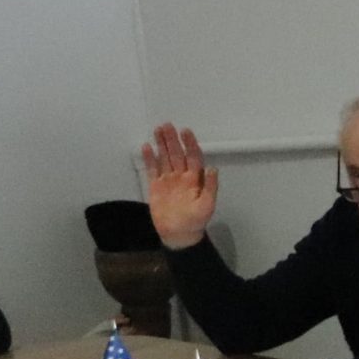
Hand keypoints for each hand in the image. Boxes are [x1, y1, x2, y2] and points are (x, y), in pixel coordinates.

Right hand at [140, 122, 218, 249]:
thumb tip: (212, 168)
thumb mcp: (207, 205)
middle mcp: (181, 176)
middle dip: (172, 140)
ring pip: (165, 158)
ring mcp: (168, 180)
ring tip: (158, 130)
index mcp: (195, 179)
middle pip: (177, 154)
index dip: (190, 144)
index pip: (193, 157)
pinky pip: (152, 169)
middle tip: (167, 125)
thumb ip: (210, 186)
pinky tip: (146, 147)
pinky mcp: (155, 186)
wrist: (179, 234)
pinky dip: (149, 159)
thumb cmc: (196, 220)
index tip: (186, 131)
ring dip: (162, 144)